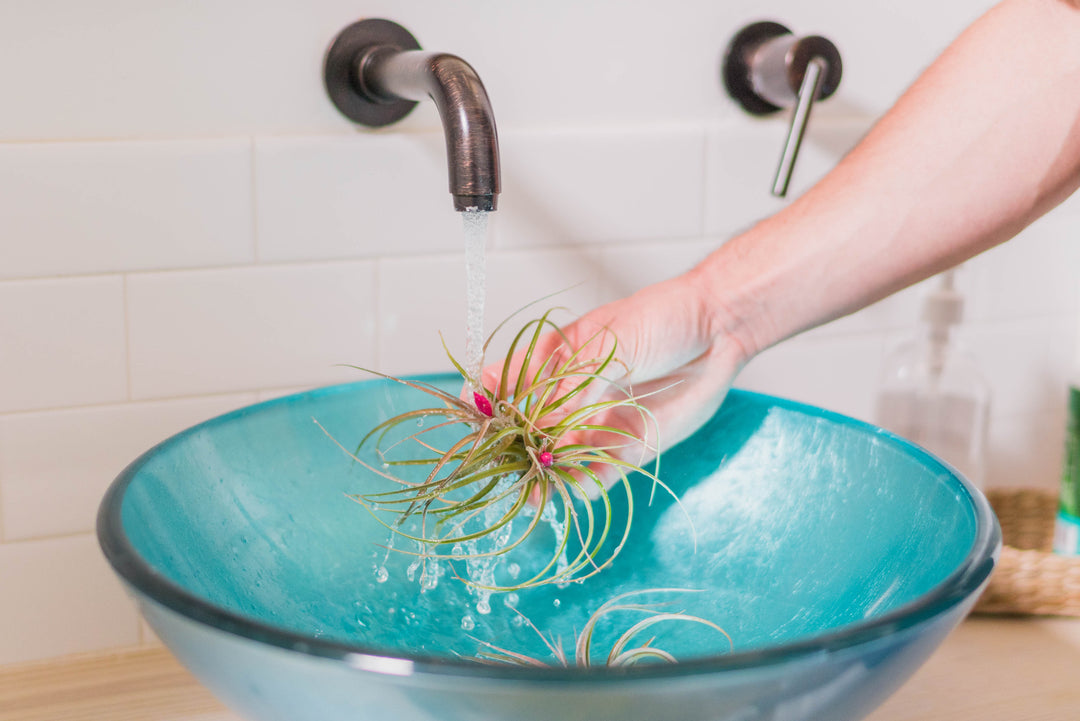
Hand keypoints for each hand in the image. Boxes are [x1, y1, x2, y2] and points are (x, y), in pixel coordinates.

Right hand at [478, 270, 749, 489]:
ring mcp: (595, 423)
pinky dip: (581, 486)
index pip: (508, 381)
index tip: (477, 415)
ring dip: (543, 475)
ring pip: (557, 457)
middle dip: (513, 448)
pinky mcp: (626, 448)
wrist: (718, 330)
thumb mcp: (612, 343)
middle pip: (527, 428)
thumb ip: (577, 386)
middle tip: (503, 465)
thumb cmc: (661, 318)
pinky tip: (572, 492)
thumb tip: (542, 423)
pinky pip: (595, 475)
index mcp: (555, 358)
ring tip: (533, 493)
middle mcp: (569, 395)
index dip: (490, 400)